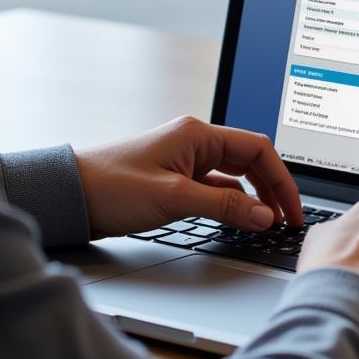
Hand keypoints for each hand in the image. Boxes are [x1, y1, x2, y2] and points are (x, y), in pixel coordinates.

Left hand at [74, 117, 301, 237]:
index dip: (281, 180)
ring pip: (234, 176)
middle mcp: (195, 142)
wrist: (67, 195)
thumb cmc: (110, 188)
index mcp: (198, 134)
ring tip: (265, 224)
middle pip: (250, 160)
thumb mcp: (172, 199)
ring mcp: (185, 160)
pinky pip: (215, 187)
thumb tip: (264, 216)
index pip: (257, 149)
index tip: (292, 209)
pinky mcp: (174, 178)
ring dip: (253, 198)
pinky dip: (231, 203)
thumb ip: (223, 207)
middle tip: (285, 220)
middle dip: (272, 189)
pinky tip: (237, 220)